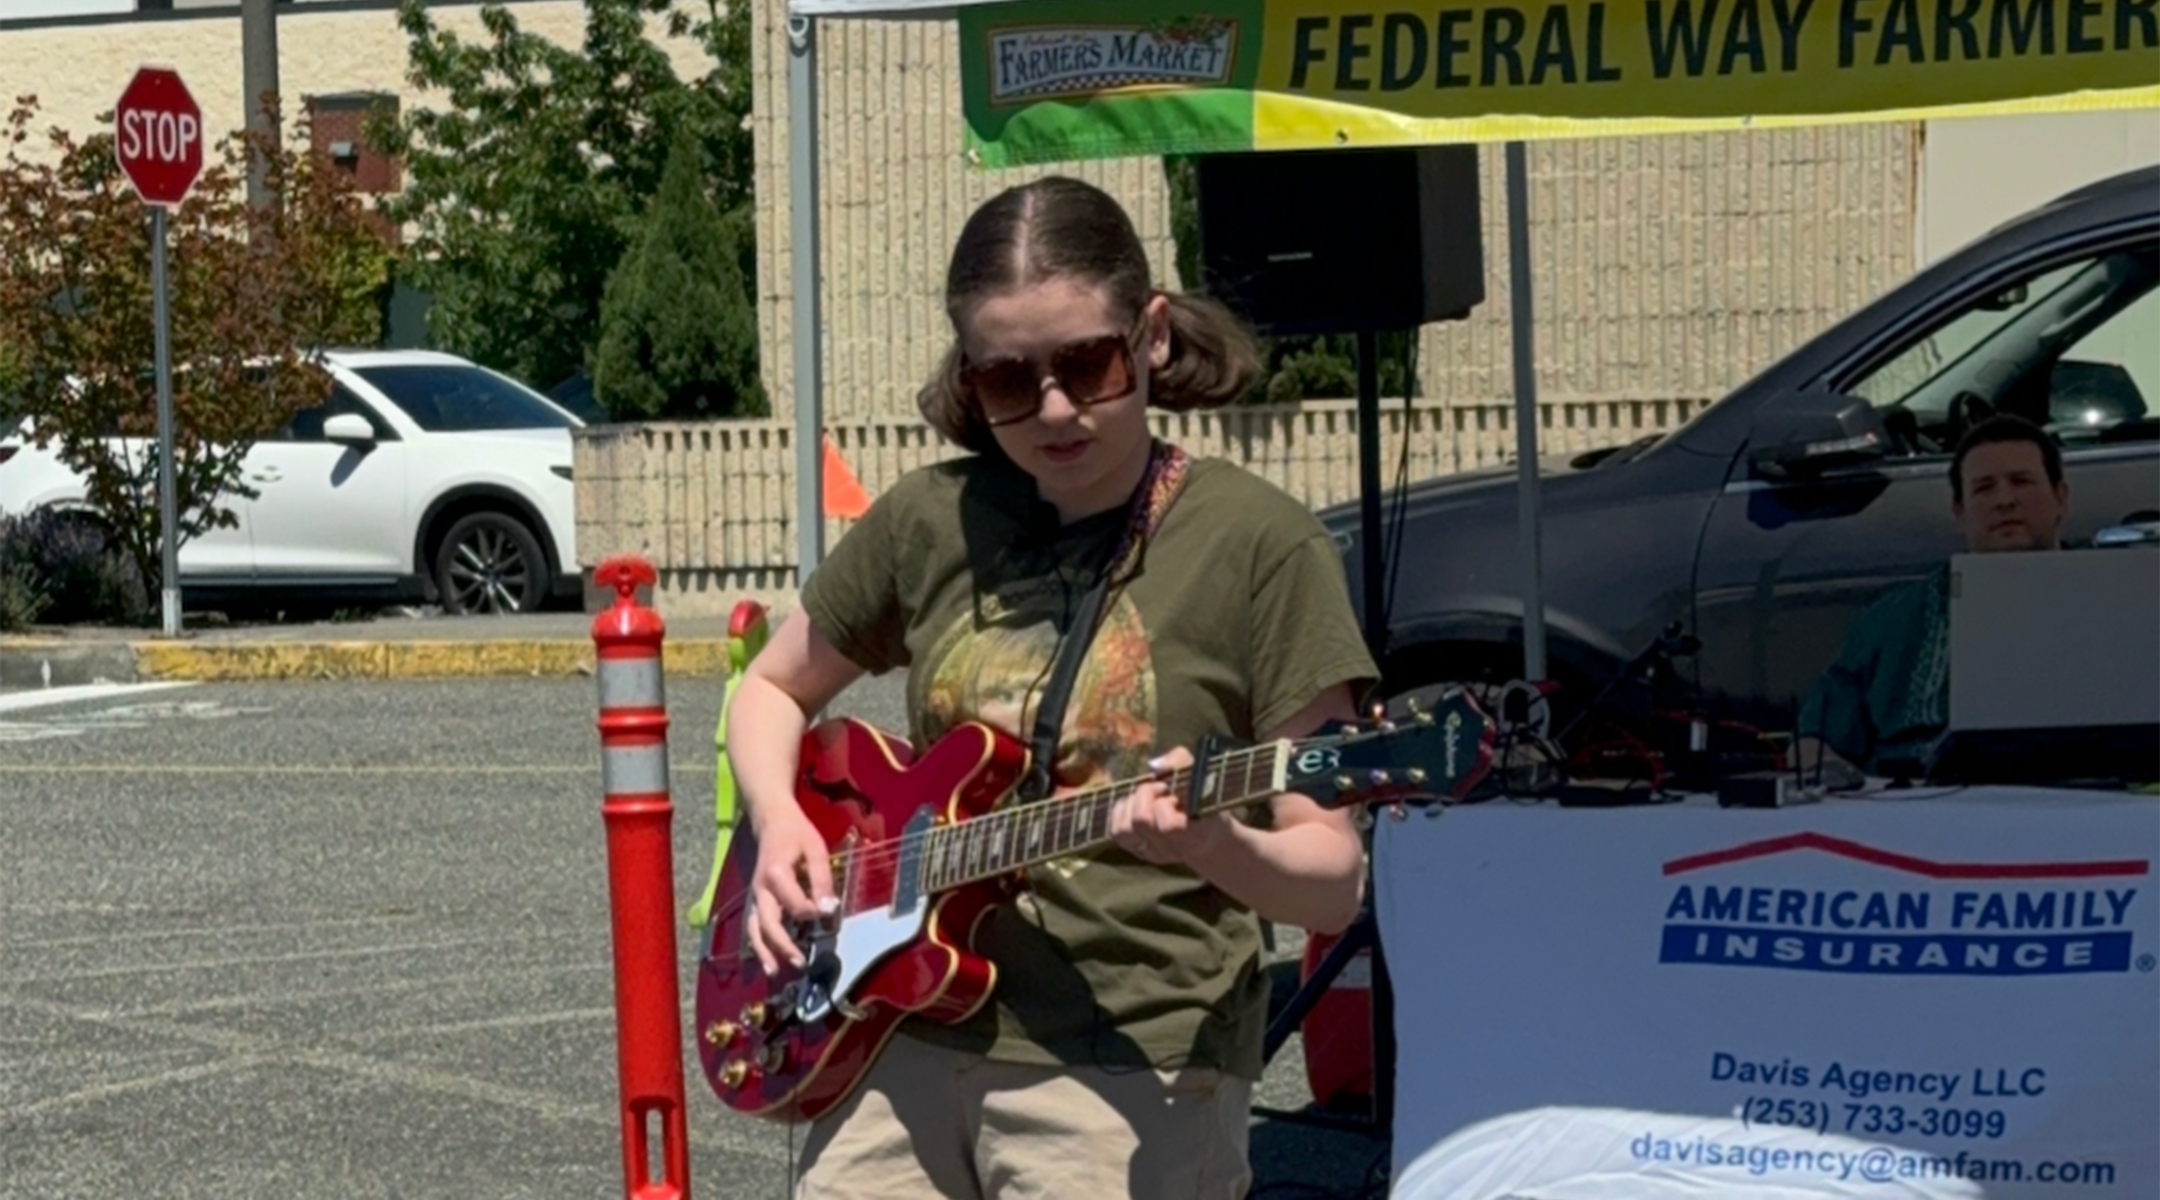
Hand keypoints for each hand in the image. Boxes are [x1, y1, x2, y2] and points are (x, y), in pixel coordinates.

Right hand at [745, 808, 835, 974]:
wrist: (771, 819)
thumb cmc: (796, 833)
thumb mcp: (816, 850)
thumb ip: (822, 880)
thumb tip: (829, 910)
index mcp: (776, 874)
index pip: (795, 905)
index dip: (813, 912)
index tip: (828, 912)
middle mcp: (760, 888)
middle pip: (768, 923)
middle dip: (783, 946)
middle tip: (800, 962)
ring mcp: (755, 895)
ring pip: (755, 928)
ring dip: (764, 951)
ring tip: (774, 972)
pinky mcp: (755, 899)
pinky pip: (753, 924)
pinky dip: (758, 943)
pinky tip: (767, 959)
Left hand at [1107, 747, 1234, 866]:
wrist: (1209, 834)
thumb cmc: (1206, 798)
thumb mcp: (1203, 776)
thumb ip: (1182, 763)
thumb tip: (1155, 765)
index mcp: (1196, 834)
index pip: (1170, 826)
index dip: (1164, 804)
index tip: (1173, 792)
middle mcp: (1174, 848)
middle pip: (1141, 821)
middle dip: (1146, 794)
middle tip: (1161, 788)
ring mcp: (1155, 853)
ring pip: (1124, 829)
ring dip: (1132, 804)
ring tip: (1148, 797)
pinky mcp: (1139, 851)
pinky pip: (1117, 831)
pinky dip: (1121, 811)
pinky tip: (1136, 803)